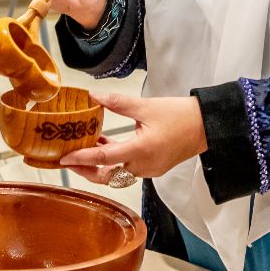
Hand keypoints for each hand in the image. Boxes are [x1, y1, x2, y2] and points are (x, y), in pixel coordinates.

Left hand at [60, 93, 207, 182]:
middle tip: (67, 159)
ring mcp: (148, 170)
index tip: (64, 159)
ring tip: (83, 147)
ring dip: (99, 163)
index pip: (103, 159)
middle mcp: (143, 166)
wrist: (206, 126)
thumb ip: (117, 103)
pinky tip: (105, 145)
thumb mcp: (146, 106)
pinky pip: (127, 168)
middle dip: (85, 170)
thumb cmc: (181, 116)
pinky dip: (114, 160)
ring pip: (116, 173)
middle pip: (106, 175)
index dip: (81, 158)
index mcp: (140, 151)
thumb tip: (93, 95)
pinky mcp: (153, 167)